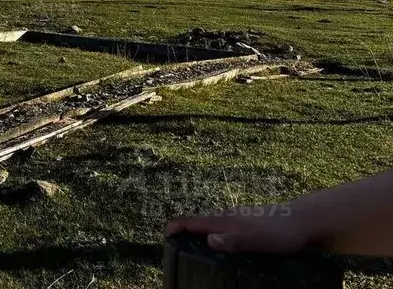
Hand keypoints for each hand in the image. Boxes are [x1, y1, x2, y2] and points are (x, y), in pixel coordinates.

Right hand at [167, 206, 311, 253]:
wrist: (303, 222)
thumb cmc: (279, 232)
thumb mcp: (255, 240)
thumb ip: (232, 240)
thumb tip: (209, 240)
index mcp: (225, 221)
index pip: (194, 222)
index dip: (177, 227)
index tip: (165, 234)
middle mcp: (228, 217)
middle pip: (201, 224)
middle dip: (188, 233)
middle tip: (180, 249)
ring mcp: (239, 218)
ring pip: (216, 227)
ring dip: (205, 236)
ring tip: (203, 251)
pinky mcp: (249, 223)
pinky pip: (228, 230)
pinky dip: (221, 237)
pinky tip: (229, 248)